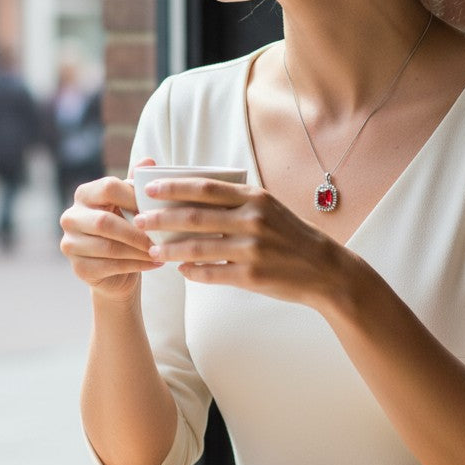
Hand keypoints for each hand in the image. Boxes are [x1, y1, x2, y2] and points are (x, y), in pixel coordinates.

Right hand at [59, 159, 162, 300]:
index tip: (157, 208)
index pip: (108, 187)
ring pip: (109, 247)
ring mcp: (70, 244)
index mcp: (84, 194)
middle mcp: (71, 217)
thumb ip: (136, 184)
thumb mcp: (131, 204)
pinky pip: (109, 266)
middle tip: (161, 238)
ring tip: (161, 252)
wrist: (117, 269)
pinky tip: (153, 263)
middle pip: (105, 222)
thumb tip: (148, 162)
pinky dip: (136, 265)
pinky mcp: (78, 268)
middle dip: (137, 232)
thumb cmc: (126, 228)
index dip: (134, 197)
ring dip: (139, 251)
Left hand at [132, 175, 344, 307]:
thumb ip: (236, 201)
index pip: (205, 187)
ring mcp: (252, 249)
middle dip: (161, 218)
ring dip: (170, 249)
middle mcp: (252, 220)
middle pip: (194, 216)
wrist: (325, 270)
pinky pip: (212, 273)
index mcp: (254, 198)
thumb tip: (193, 196)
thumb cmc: (290, 235)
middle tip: (139, 220)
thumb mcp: (268, 208)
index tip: (149, 188)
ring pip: (197, 248)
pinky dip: (193, 272)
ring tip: (152, 250)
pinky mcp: (252, 277)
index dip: (173, 187)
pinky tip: (182, 270)